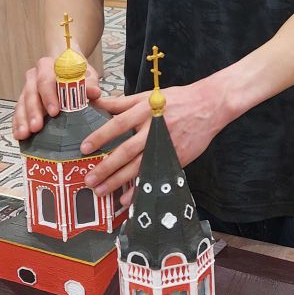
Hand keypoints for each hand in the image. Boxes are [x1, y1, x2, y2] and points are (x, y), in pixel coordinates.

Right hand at [12, 57, 100, 139]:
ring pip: (22, 103)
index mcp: (48, 65)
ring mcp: (27, 88)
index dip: (49, 96)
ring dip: (22, 120)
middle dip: (33, 111)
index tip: (55, 112)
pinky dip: (17, 124)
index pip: (46, 80)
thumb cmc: (76, 72)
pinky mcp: (23, 101)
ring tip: (24, 134)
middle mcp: (34, 76)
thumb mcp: (85, 75)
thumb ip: (89, 84)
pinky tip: (18, 135)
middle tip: (36, 127)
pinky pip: (18, 112)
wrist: (66, 66)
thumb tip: (94, 92)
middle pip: (31, 93)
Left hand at [81, 79, 226, 204]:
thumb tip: (98, 101)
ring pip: (138, 167)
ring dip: (118, 181)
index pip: (118, 125)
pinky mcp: (175, 159)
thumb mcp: (148, 95)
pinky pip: (154, 175)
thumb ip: (122, 102)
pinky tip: (127, 199)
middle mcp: (153, 130)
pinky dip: (140, 188)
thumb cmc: (176, 99)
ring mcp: (166, 146)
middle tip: (89, 180)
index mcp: (145, 111)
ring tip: (101, 191)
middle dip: (106, 167)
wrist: (209, 106)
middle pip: (126, 151)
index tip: (84, 148)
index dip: (100, 137)